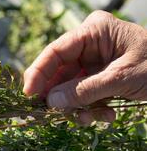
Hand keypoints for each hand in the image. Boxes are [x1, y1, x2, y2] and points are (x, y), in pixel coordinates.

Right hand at [23, 10, 146, 124]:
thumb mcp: (122, 79)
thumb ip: (84, 91)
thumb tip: (50, 102)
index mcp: (94, 31)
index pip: (56, 51)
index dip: (38, 72)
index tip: (28, 95)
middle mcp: (89, 43)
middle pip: (59, 71)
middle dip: (61, 96)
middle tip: (58, 115)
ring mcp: (94, 61)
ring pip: (70, 87)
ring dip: (78, 107)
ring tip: (91, 119)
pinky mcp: (99, 76)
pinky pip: (83, 94)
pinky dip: (91, 108)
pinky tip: (107, 116)